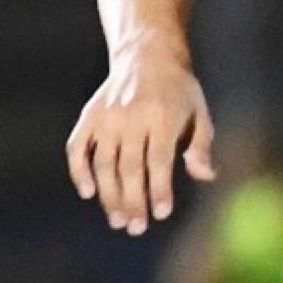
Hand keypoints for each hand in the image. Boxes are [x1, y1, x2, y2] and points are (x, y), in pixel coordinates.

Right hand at [67, 46, 216, 234]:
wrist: (147, 54)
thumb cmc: (179, 91)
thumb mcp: (200, 112)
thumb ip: (201, 146)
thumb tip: (205, 176)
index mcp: (163, 115)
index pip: (159, 160)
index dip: (159, 189)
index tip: (161, 214)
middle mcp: (132, 116)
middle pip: (130, 167)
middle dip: (133, 201)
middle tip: (137, 228)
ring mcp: (107, 116)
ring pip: (104, 163)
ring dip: (109, 195)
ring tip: (118, 221)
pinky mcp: (90, 116)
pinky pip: (78, 147)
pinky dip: (79, 170)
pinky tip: (87, 192)